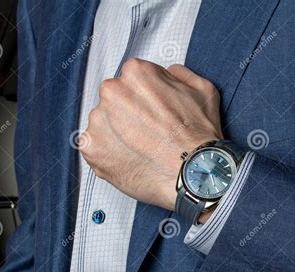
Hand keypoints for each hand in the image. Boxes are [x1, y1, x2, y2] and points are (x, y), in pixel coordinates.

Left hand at [80, 58, 222, 211]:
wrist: (193, 174)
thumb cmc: (198, 136)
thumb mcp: (203, 90)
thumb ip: (178, 75)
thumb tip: (167, 74)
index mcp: (136, 74)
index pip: (132, 80)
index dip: (145, 98)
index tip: (154, 113)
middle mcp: (112, 92)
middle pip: (114, 100)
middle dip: (128, 114)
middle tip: (149, 133)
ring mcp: (99, 121)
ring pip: (104, 123)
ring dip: (118, 134)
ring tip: (142, 149)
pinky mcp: (91, 148)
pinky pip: (96, 147)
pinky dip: (110, 154)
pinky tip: (131, 159)